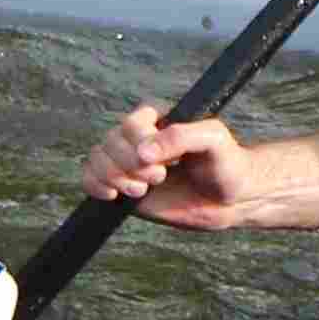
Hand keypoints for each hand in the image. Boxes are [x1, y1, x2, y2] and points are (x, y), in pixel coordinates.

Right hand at [76, 104, 268, 230]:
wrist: (230, 200)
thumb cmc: (227, 164)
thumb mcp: (213, 140)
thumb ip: (181, 137)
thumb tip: (142, 153)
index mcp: (157, 119)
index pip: (130, 125)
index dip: (140, 146)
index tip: (166, 164)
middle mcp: (137, 138)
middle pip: (109, 143)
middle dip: (132, 167)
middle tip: (161, 178)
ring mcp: (127, 162)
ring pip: (96, 159)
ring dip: (115, 178)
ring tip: (142, 190)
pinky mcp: (120, 185)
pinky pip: (88, 178)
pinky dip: (95, 186)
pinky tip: (115, 195)